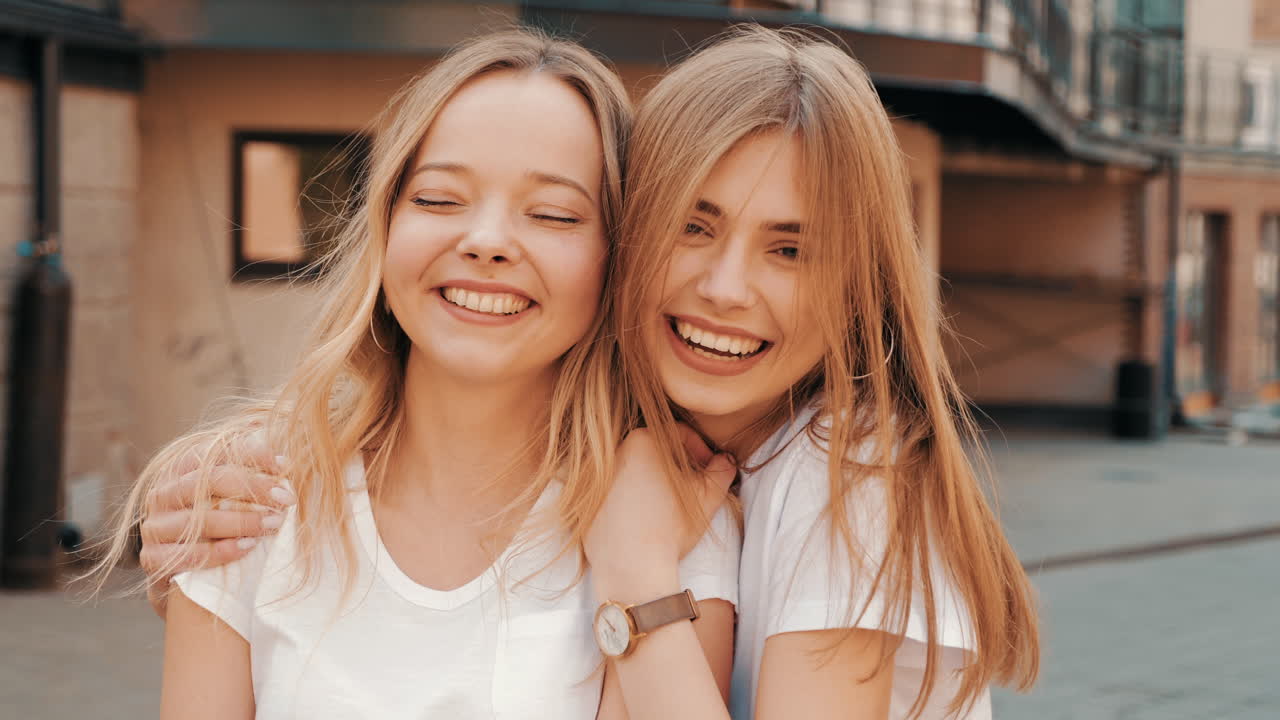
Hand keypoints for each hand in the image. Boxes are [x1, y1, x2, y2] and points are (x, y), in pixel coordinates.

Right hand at [140, 429, 294, 615]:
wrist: (186, 582)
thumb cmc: (217, 532)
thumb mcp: (230, 501)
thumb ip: (249, 480)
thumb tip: (287, 464)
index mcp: (180, 472)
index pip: (212, 452)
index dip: (250, 454)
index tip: (284, 465)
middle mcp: (163, 494)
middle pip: (205, 481)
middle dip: (250, 488)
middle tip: (284, 499)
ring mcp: (154, 526)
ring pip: (197, 519)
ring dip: (240, 521)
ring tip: (273, 524)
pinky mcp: (152, 558)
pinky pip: (186, 554)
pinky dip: (219, 551)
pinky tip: (247, 548)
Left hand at [584, 425, 735, 601]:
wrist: (634, 567)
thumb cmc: (672, 526)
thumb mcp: (709, 494)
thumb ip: (722, 469)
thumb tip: (724, 461)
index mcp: (642, 441)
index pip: (679, 433)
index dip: (701, 449)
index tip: (709, 468)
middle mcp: (615, 454)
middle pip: (656, 450)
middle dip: (678, 466)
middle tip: (694, 487)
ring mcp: (598, 478)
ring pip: (636, 471)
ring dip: (656, 482)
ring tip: (671, 505)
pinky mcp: (589, 502)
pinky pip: (617, 494)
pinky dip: (634, 501)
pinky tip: (648, 520)